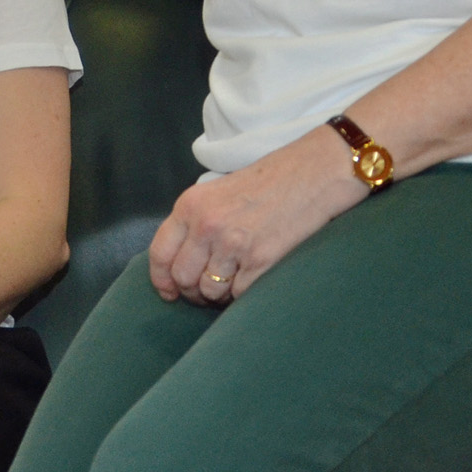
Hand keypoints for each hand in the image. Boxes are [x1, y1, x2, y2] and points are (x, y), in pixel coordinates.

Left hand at [149, 127, 369, 304]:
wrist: (311, 175)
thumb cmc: (266, 184)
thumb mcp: (216, 193)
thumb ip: (194, 223)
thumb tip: (177, 264)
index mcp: (190, 206)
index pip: (160, 253)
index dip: (160, 279)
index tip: (168, 292)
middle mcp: (207, 225)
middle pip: (182, 278)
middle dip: (191, 292)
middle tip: (205, 291)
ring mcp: (233, 244)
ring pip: (209, 291)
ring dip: (218, 295)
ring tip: (231, 283)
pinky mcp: (261, 261)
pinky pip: (239, 295)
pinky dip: (243, 294)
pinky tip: (251, 279)